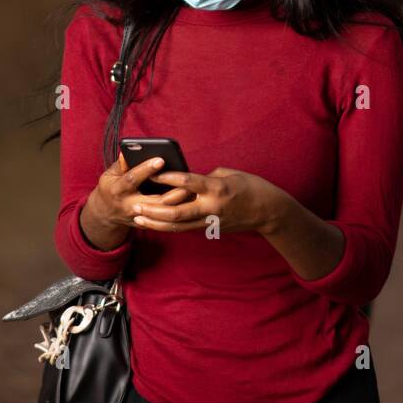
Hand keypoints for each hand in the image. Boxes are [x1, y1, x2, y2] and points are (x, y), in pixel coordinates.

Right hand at [87, 153, 191, 230]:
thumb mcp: (109, 175)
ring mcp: (138, 218)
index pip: (132, 179)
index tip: (161, 159)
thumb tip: (129, 151)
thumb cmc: (110, 188)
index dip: (146, 170)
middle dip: (172, 192)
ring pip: (163, 213)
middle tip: (186, 180)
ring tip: (192, 189)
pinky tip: (188, 200)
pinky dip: (177, 209)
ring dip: (178, 202)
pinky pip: (164, 219)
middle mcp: (128, 206)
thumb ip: (120, 165)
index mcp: (117, 190)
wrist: (106, 214)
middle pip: (154, 201)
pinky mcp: (146, 225)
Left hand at [130, 167, 281, 234]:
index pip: (188, 183)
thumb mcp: (228, 174)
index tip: (151, 173)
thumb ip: (204, 178)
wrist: (267, 211)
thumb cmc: (249, 186)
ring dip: (156, 223)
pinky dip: (168, 226)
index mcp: (217, 188)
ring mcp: (210, 221)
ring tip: (137, 218)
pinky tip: (153, 223)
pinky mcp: (210, 229)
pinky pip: (185, 228)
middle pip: (177, 212)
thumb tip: (185, 182)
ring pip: (178, 226)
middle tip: (135, 204)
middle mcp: (211, 207)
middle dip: (154, 209)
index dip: (168, 178)